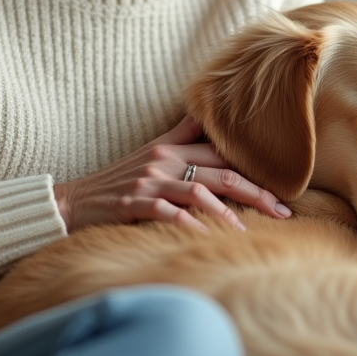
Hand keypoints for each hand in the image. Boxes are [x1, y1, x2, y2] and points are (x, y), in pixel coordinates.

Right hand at [53, 116, 291, 232]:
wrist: (72, 201)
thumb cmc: (118, 181)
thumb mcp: (151, 152)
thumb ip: (183, 136)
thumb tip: (211, 118)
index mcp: (172, 147)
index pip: (224, 154)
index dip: (256, 170)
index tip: (284, 188)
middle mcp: (164, 159)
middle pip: (222, 173)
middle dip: (257, 192)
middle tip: (283, 212)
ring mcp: (149, 181)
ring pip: (199, 192)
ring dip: (228, 214)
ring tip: (248, 232)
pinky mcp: (133, 203)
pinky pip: (168, 213)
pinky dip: (189, 225)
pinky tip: (206, 237)